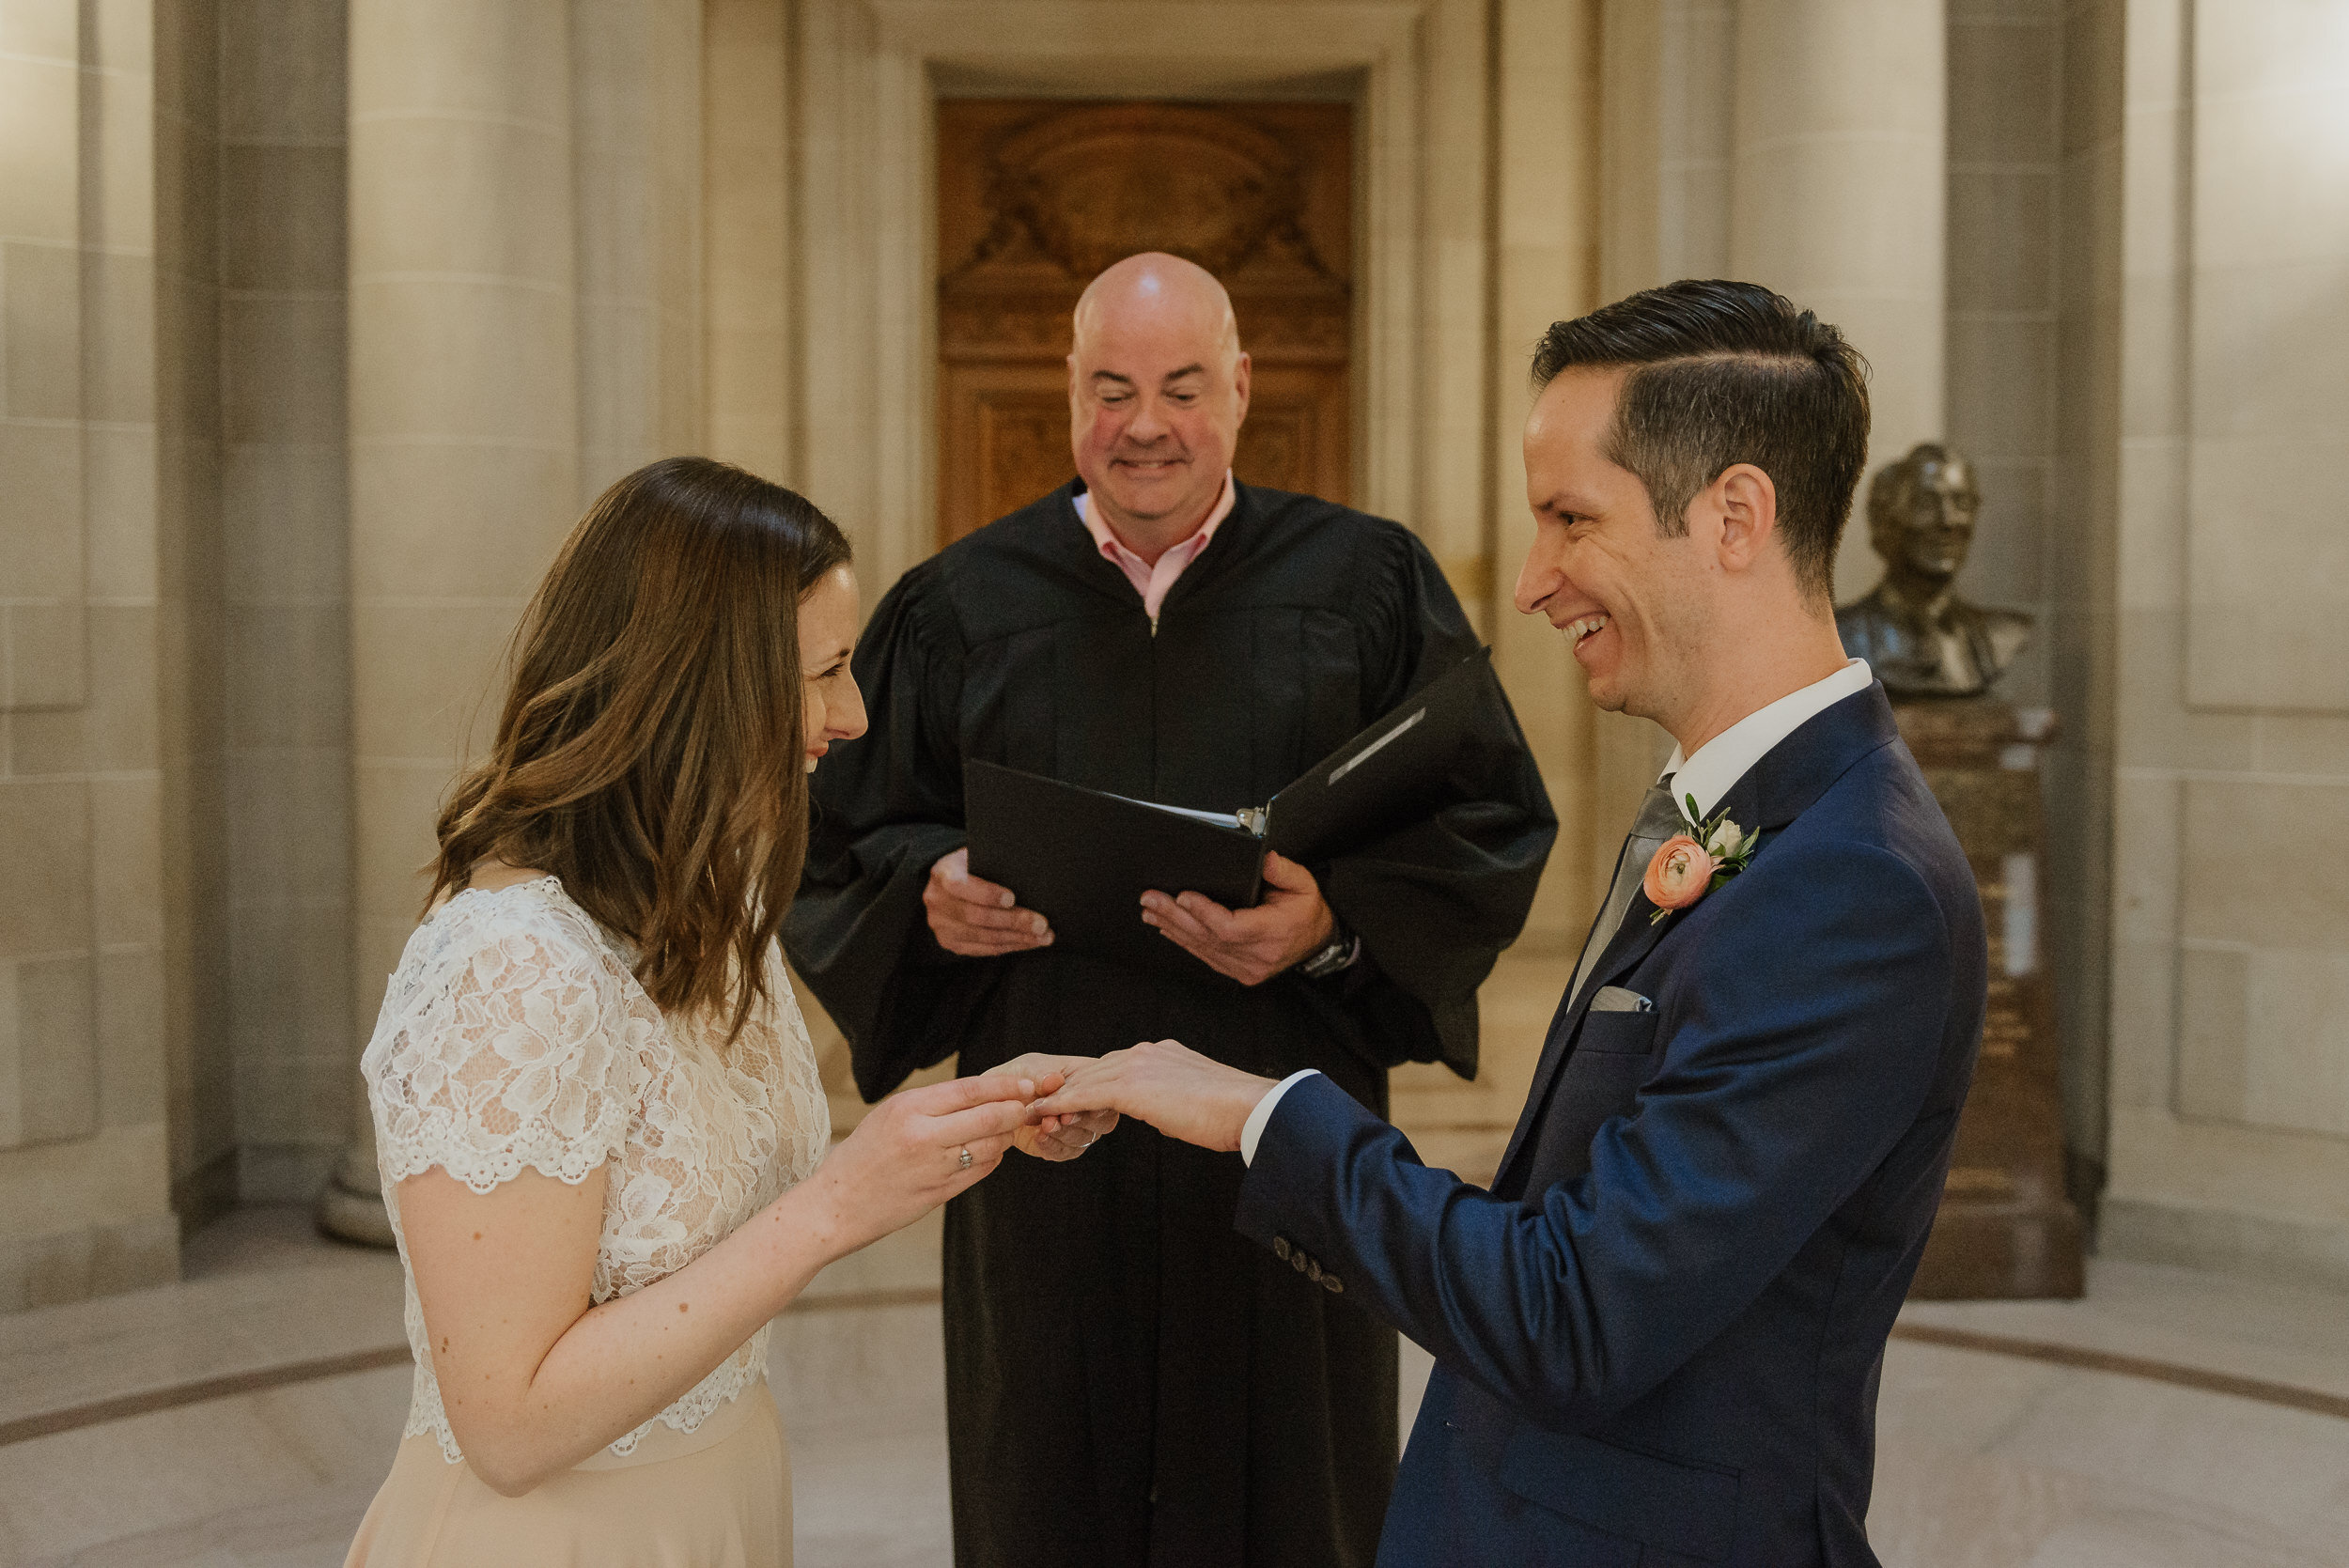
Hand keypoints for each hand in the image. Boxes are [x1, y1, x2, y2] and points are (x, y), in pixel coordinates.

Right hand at [801, 1071, 1039, 1252]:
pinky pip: (981, 1171)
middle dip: (1017, 1110)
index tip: (1026, 1084)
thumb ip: (931, 1104)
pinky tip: (988, 1153)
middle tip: (1028, 1106)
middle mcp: (923, 1136)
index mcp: (908, 1108)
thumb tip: (980, 1093)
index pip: (971, 1089)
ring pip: (992, 1146)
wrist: (836, 1207)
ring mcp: (934, 1168)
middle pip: (990, 1116)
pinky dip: (993, 1159)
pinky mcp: (940, 1194)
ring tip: (1004, 1130)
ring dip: (1006, 1137)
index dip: (1005, 1085)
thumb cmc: (861, 1156)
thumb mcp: (888, 1115)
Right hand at [926, 847, 1052, 956]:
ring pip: (983, 937)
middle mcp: (937, 901)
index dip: (986, 894)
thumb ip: (995, 861)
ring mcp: (941, 925)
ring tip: (1044, 936)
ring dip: (1017, 938)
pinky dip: (1010, 946)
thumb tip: (1029, 869)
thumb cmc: (975, 864)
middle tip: (1041, 923)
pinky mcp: (950, 942)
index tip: (1012, 898)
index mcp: (942, 873)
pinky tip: (1029, 942)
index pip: (961, 885)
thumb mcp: (979, 854)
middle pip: (976, 916)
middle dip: (1013, 921)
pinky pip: (983, 949)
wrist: (952, 880)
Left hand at [988, 1053, 1119, 1160]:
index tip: (1069, 1106)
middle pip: (1103, 1121)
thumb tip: (1054, 1080)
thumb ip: (1040, 1074)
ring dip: (1063, 1134)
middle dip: (1078, 1121)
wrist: (1000, 1099)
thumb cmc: (1019, 1076)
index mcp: (1090, 1079)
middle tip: (1055, 1118)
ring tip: (1043, 1126)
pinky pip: (1065, 1152)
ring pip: (1084, 1138)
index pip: (1103, 1093)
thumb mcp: (1027, 1068)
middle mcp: (1090, 1105)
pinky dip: (1053, 1147)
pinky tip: (1039, 1137)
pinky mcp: (1063, 1145)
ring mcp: (1079, 1128)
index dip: (1090, 1102)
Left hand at [1029, 1040, 1275, 1153]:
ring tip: (1031, 1110)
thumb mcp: (1197, 1096)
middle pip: (1093, 1069)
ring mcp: (1138, 1065)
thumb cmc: (1233, 1112)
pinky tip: (1045, 1115)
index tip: (1068, 1096)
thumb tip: (1169, 1108)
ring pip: (1084, 1080)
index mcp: (1162, 1053)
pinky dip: (1062, 1104)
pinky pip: (1086, 1096)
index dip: (1089, 1082)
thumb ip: (1175, 1095)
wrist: (1249, 1107)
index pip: (1114, 1065)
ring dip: (1056, 1096)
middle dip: (1065, 1085)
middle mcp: (1146, 1052)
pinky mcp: (1132, 1086)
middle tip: (1037, 1101)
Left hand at [1141, 851, 1333, 984]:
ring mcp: (1246, 968)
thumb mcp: (1305, 884)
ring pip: (1203, 948)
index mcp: (1274, 932)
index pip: (1231, 927)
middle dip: (1176, 916)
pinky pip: (1206, 956)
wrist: (1318, 943)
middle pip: (1208, 937)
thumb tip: (1263, 859)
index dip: (1204, 912)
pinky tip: (1167, 928)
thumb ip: (1283, 871)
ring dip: (1173, 928)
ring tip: (1150, 911)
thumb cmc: (1307, 911)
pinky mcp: (1238, 972)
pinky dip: (1184, 941)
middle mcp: (1258, 955)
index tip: (1183, 896)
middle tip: (1150, 899)